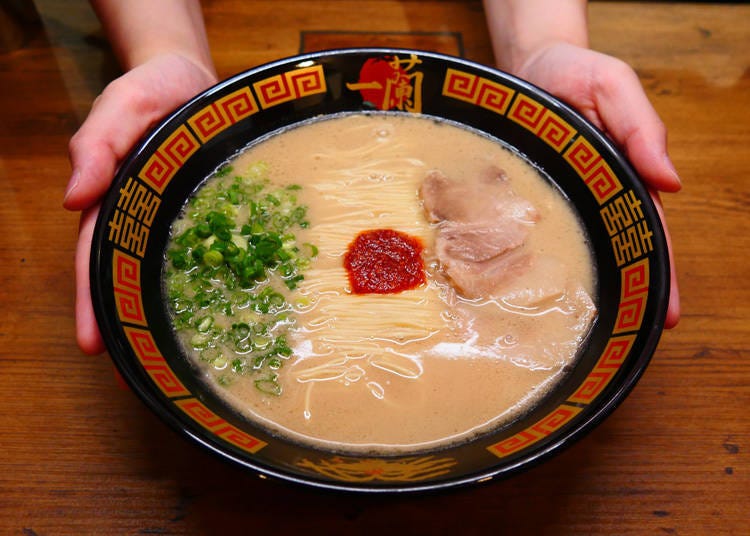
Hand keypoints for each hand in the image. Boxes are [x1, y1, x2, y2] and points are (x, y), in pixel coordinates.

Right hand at [63, 53, 217, 353]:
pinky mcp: (215, 216)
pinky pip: (216, 253)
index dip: (94, 303)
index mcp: (114, 203)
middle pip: (133, 280)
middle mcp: (145, 221)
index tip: (93, 345)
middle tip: (137, 377)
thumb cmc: (150, 91)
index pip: (97, 260)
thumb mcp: (119, 108)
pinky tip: (231, 314)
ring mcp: (180, 222)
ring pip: (174, 276)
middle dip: (131, 327)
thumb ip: (96, 147)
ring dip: (173, 317)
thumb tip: (72, 199)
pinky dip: (218, 284)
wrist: (192, 79)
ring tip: (179, 364)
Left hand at [514, 42, 680, 327]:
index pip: (647, 230)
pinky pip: (529, 232)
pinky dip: (532, 261)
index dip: (658, 270)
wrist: (526, 65)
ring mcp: (558, 198)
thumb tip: (671, 182)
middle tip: (632, 336)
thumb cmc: (573, 72)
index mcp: (621, 175)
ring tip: (580, 330)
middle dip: (626, 292)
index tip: (665, 312)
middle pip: (613, 249)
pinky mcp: (524, 196)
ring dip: (578, 286)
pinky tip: (524, 291)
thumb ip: (641, 128)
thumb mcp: (613, 87)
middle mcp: (591, 194)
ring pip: (571, 248)